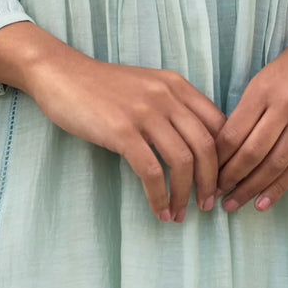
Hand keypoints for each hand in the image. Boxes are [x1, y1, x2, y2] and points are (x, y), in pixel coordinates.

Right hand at [21, 39, 226, 222]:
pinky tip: (159, 210)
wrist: (61, 74)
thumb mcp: (147, 87)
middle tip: (208, 205)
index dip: (226, 159)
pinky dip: (159, 196)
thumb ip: (173, 107)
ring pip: (182, 162)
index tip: (220, 182)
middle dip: (211, 182)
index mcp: (177, 85)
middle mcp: (166, 96)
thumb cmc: (103, 87)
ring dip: (186, 194)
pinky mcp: (121, 130)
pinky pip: (151, 171)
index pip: (218, 125)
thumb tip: (198, 147)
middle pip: (206, 146)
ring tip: (181, 213)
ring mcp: (144, 112)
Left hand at [213, 3, 287, 213]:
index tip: (205, 174)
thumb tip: (225, 147)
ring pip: (275, 163)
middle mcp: (283, 106)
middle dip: (230, 179)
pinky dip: (280, 186)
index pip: (232, 133)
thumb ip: (248, 110)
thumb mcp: (263, 79)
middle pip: (251, 152)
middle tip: (215, 197)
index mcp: (260, 91)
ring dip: (252, 188)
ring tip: (235, 204)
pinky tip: (264, 201)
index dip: (217, 159)